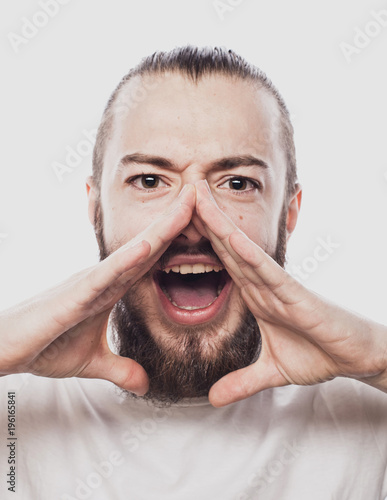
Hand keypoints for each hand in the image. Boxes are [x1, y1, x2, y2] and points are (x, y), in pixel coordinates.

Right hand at [0, 184, 195, 395]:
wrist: (4, 350)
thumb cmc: (44, 346)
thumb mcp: (92, 362)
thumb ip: (120, 369)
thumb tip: (144, 384)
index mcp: (112, 288)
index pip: (151, 258)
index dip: (176, 238)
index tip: (201, 220)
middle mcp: (105, 277)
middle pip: (148, 244)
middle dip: (176, 219)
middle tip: (201, 191)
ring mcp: (90, 282)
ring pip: (133, 251)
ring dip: (161, 228)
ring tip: (188, 204)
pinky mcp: (74, 295)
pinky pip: (105, 274)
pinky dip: (127, 260)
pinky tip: (148, 246)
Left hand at [194, 180, 386, 406]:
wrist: (354, 358)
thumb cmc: (318, 353)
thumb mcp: (271, 372)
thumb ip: (242, 381)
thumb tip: (214, 399)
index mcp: (254, 295)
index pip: (220, 262)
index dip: (199, 241)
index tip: (176, 222)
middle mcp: (262, 283)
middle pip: (225, 246)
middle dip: (203, 218)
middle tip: (182, 189)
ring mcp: (277, 285)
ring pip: (241, 250)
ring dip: (218, 223)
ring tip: (197, 197)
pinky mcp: (294, 294)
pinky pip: (266, 270)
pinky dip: (247, 253)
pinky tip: (228, 236)